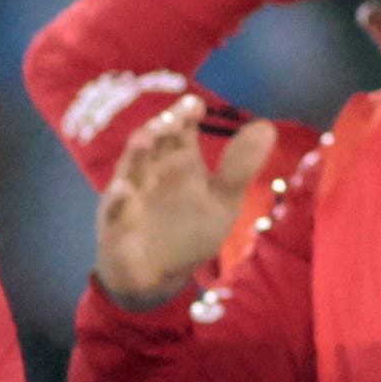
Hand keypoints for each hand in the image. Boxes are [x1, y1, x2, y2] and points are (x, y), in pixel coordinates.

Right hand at [94, 111, 281, 311]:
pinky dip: (118, 201)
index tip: (196, 106)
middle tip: (174, 118)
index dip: (186, 114)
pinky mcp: (115, 225)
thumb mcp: (222, 201)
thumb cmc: (188, 230)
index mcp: (177, 160)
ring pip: (130, 169)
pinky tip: (125, 191)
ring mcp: (130, 196)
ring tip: (146, 138)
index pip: (180, 129)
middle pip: (153, 142)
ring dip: (137, 154)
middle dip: (161, 129)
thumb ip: (240, 167)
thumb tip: (266, 126)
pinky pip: (114, 211)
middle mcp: (151, 170)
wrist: (159, 276)